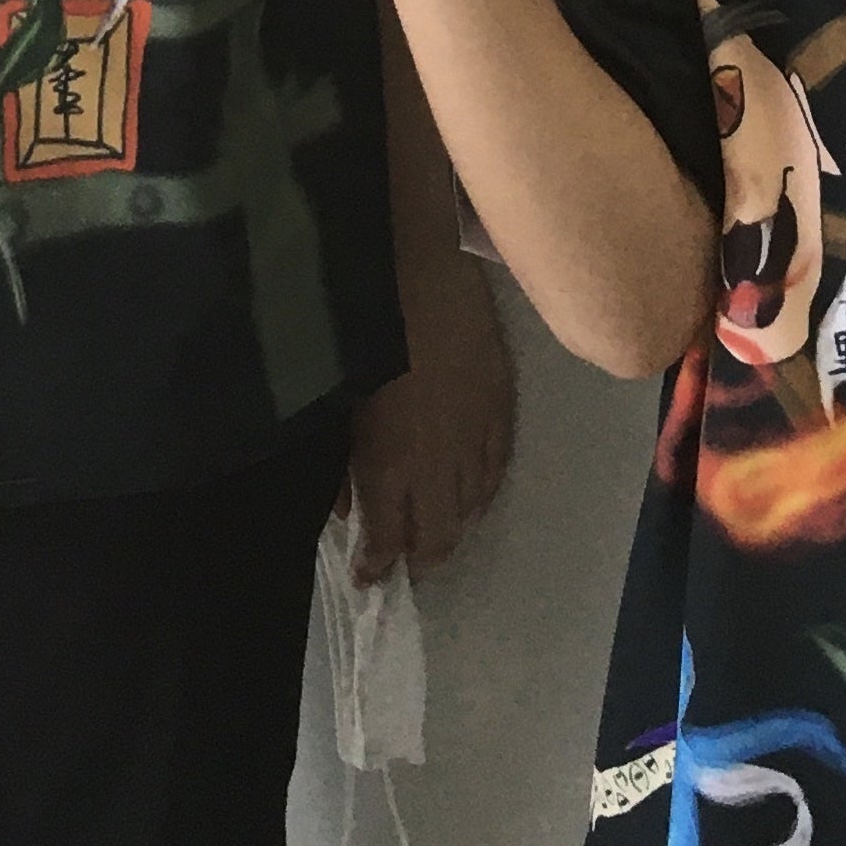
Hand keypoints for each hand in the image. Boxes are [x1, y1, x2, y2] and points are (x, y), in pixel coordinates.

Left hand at [345, 254, 514, 580]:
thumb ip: (346, 463)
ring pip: (472, 505)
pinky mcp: (502, 404)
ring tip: (438, 532)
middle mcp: (438, 463)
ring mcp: (475, 434)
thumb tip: (346, 509)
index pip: (388, 537)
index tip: (366, 577)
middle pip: (437, 534)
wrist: (422, 268)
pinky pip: (499, 466)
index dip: (376, 564)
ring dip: (453, 524)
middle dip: (420, 557)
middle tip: (406, 566)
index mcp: (391, 463)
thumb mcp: (343, 401)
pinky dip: (485, 489)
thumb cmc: (366, 327)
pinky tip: (475, 495)